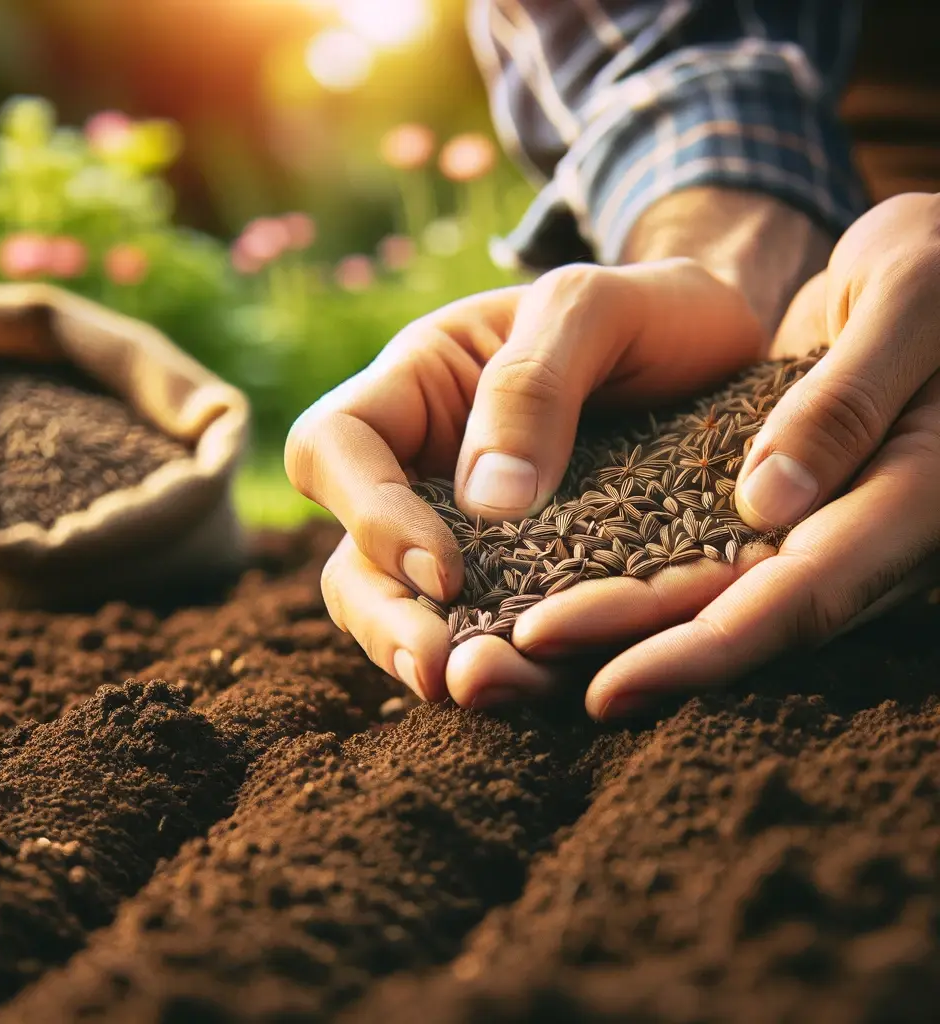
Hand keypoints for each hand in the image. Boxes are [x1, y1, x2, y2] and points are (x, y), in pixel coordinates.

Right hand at [286, 260, 765, 704]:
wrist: (716, 350)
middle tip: (442, 669)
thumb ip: (532, 385)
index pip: (335, 447)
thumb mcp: (595, 308)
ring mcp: (471, 534)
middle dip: (387, 617)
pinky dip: (509, 667)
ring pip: (410, 613)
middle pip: (354, 557)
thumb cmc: (648, 310)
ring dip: (440, 660)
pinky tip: (542, 688)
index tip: (448, 566)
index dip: (370, 514)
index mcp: (418, 388)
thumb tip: (487, 504)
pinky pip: (492, 636)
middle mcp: (427, 469)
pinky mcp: (528, 583)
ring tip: (490, 691)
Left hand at [516, 192, 939, 718]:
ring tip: (519, 643)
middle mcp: (864, 533)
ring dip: (622, 626)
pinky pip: (707, 549)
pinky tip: (566, 578)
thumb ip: (849, 401)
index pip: (802, 597)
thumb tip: (768, 506)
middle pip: (740, 613)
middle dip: (632, 651)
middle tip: (520, 673)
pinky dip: (639, 572)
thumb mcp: (910, 299)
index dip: (703, 649)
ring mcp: (821, 523)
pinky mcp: (783, 501)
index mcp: (914, 498)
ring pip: (715, 592)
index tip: (605, 686)